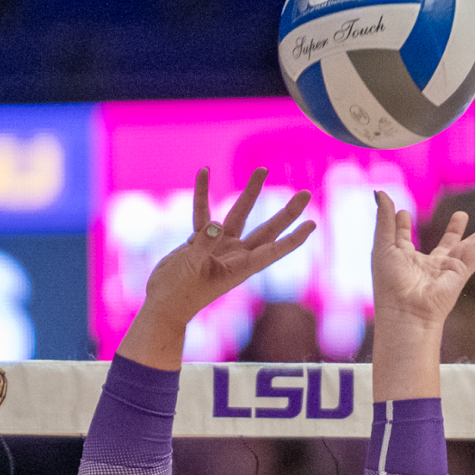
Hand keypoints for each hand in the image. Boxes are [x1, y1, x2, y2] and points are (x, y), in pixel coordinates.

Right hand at [122, 168, 314, 369]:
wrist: (162, 304)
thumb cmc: (179, 294)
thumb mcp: (191, 268)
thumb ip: (203, 246)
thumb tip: (213, 225)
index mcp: (240, 268)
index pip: (273, 250)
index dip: (293, 238)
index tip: (312, 224)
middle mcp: (235, 256)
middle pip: (267, 230)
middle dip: (286, 213)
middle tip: (305, 194)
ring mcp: (219, 247)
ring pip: (239, 215)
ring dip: (250, 193)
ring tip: (262, 169)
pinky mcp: (200, 242)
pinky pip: (203, 213)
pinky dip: (203, 194)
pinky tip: (204, 172)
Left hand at [371, 193, 474, 331]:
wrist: (406, 312)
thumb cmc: (390, 284)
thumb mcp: (383, 246)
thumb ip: (385, 220)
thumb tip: (381, 193)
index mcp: (404, 260)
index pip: (404, 239)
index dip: (402, 226)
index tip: (401, 214)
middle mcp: (427, 266)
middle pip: (445, 244)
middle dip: (454, 231)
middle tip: (461, 216)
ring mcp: (446, 269)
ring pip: (468, 246)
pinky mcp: (460, 272)